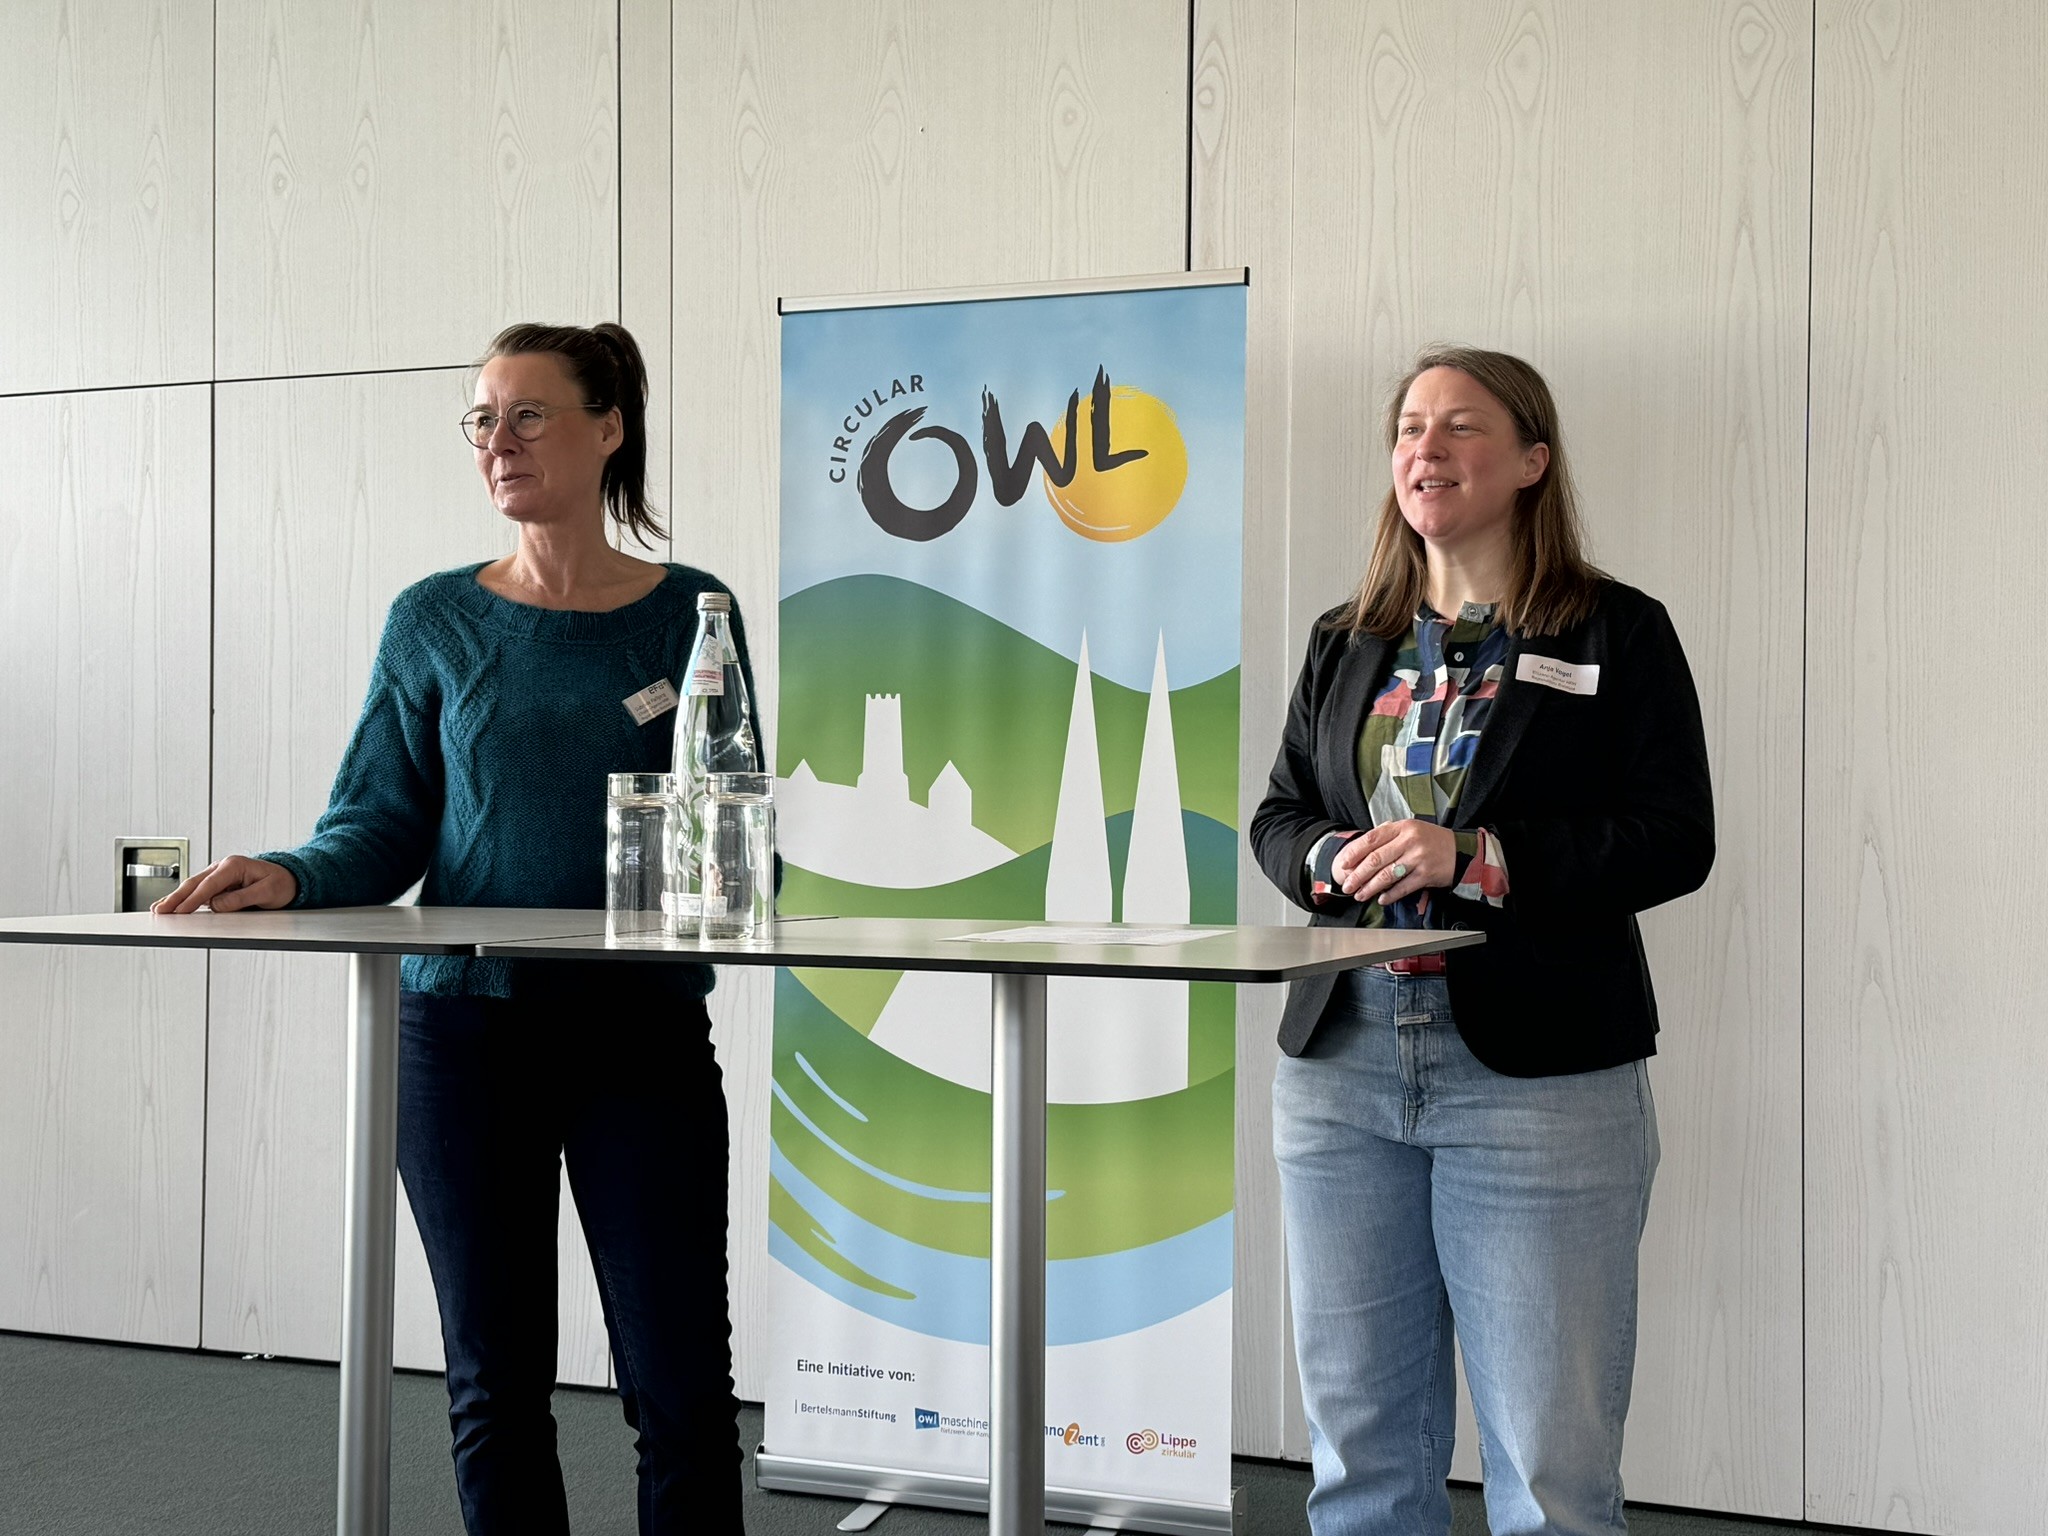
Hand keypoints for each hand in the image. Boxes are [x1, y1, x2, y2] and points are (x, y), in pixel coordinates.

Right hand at [152, 855, 297, 914]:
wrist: (289, 879)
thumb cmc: (281, 883)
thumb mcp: (267, 892)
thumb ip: (241, 898)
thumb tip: (217, 905)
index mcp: (234, 865)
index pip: (209, 885)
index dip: (193, 899)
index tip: (180, 911)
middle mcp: (223, 867)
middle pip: (194, 883)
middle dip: (176, 898)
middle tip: (160, 911)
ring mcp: (218, 875)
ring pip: (192, 886)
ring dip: (175, 898)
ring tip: (158, 910)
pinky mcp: (217, 884)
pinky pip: (197, 891)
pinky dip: (184, 898)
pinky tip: (172, 906)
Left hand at [1332, 820, 1457, 906]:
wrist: (1461, 850)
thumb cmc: (1432, 840)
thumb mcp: (1411, 829)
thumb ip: (1388, 835)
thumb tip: (1361, 849)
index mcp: (1402, 827)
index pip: (1371, 839)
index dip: (1354, 852)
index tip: (1344, 864)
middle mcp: (1409, 841)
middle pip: (1376, 859)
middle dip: (1358, 875)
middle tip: (1347, 885)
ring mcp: (1418, 858)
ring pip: (1387, 875)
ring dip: (1370, 888)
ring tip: (1360, 895)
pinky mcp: (1426, 874)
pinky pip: (1403, 887)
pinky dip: (1390, 895)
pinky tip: (1381, 899)